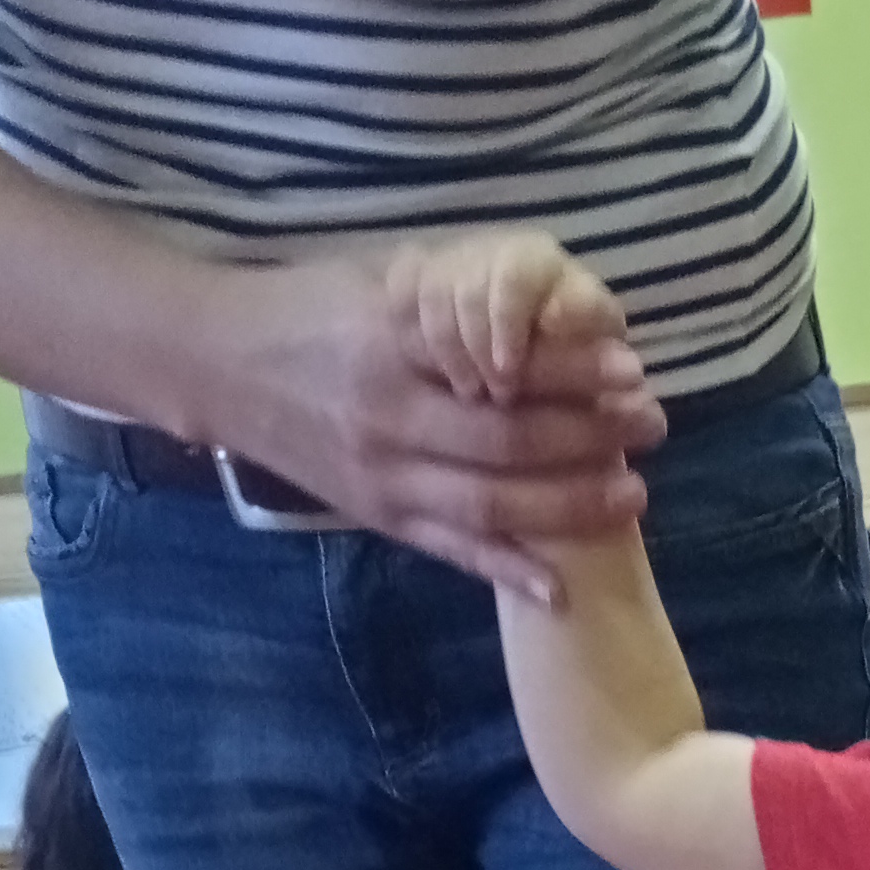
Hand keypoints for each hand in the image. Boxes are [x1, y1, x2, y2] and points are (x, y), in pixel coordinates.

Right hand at [184, 238, 665, 596]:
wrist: (218, 364)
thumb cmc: (308, 307)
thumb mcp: (374, 281)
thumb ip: (448, 300)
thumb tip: (540, 301)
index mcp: (392, 340)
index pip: (498, 361)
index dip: (571, 369)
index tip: (628, 366)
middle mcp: (388, 413)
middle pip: (505, 439)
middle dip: (587, 437)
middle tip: (652, 428)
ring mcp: (382, 473)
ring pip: (488, 501)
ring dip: (567, 505)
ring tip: (631, 494)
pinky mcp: (377, 514)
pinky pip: (451, 549)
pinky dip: (507, 571)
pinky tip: (559, 588)